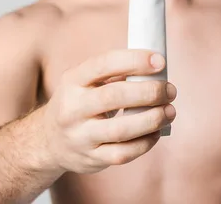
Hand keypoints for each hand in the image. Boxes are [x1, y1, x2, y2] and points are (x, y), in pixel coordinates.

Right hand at [44, 49, 176, 173]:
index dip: (134, 61)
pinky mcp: (90, 159)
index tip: (160, 61)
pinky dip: (145, 142)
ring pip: (121, 130)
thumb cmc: (79, 102)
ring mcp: (80, 136)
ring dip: (153, 119)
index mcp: (73, 80)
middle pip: (114, 97)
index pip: (104, 64)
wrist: (49, 140)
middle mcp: (72, 108)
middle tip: (170, 90)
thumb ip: (114, 73)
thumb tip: (155, 68)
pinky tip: (157, 132)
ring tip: (170, 111)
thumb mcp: (84, 81)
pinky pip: (123, 153)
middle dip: (149, 92)